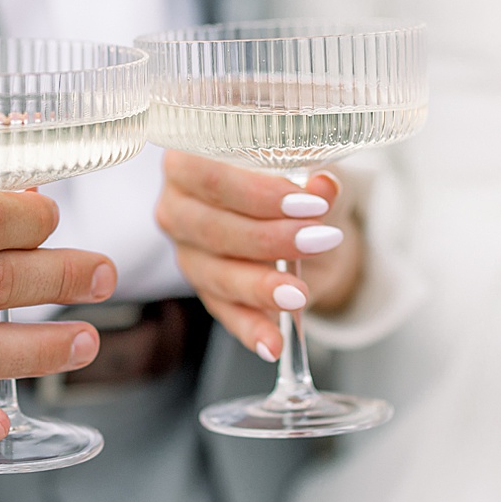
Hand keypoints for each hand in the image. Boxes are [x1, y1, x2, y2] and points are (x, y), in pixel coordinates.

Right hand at [154, 151, 362, 359]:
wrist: (308, 219)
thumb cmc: (296, 179)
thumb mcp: (311, 167)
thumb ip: (314, 172)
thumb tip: (324, 184)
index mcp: (188, 158)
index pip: (209, 175)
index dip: (257, 192)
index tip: (308, 203)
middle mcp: (177, 205)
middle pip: (210, 227)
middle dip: (267, 238)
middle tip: (317, 241)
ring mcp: (187, 252)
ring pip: (215, 274)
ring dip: (259, 286)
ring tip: (299, 293)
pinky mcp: (206, 291)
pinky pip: (225, 313)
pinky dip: (251, 329)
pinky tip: (273, 343)